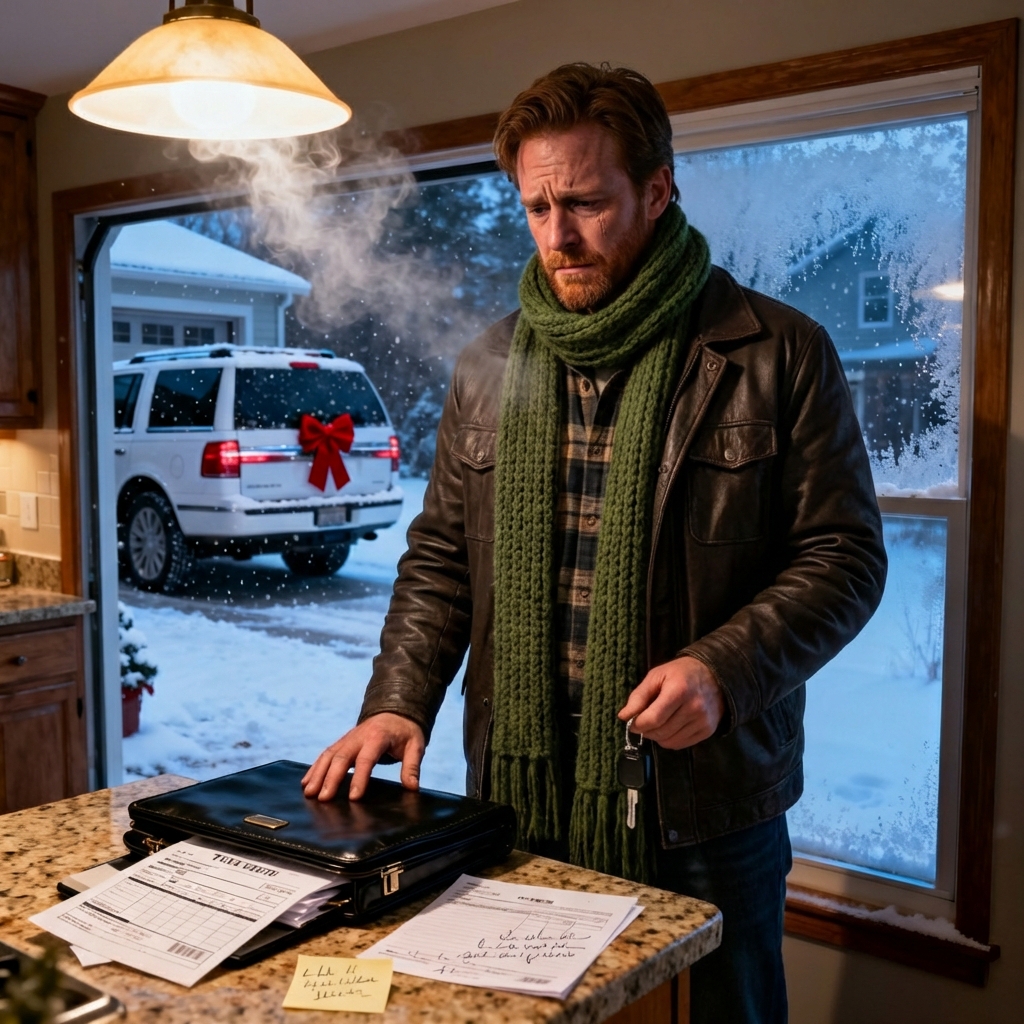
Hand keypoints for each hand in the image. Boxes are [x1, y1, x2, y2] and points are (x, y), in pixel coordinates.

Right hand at [301, 713, 425, 801]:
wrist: (395, 711)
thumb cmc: (405, 732)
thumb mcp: (415, 745)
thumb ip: (412, 766)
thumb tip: (413, 788)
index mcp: (378, 737)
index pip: (366, 758)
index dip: (360, 778)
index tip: (354, 797)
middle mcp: (358, 737)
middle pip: (341, 757)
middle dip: (331, 778)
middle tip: (323, 799)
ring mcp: (347, 739)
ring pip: (329, 755)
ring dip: (317, 774)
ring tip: (309, 793)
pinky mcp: (342, 742)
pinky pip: (325, 754)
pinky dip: (314, 768)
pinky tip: (306, 783)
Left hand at [618, 656, 724, 748]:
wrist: (714, 675)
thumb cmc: (681, 673)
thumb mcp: (656, 676)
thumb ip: (639, 696)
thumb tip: (623, 716)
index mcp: (679, 690)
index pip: (654, 718)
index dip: (638, 724)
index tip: (631, 722)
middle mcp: (694, 708)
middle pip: (661, 732)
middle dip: (646, 730)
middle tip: (642, 722)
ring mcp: (703, 721)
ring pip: (670, 741)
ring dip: (657, 736)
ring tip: (655, 724)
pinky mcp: (708, 731)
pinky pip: (681, 744)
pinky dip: (669, 740)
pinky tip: (668, 728)